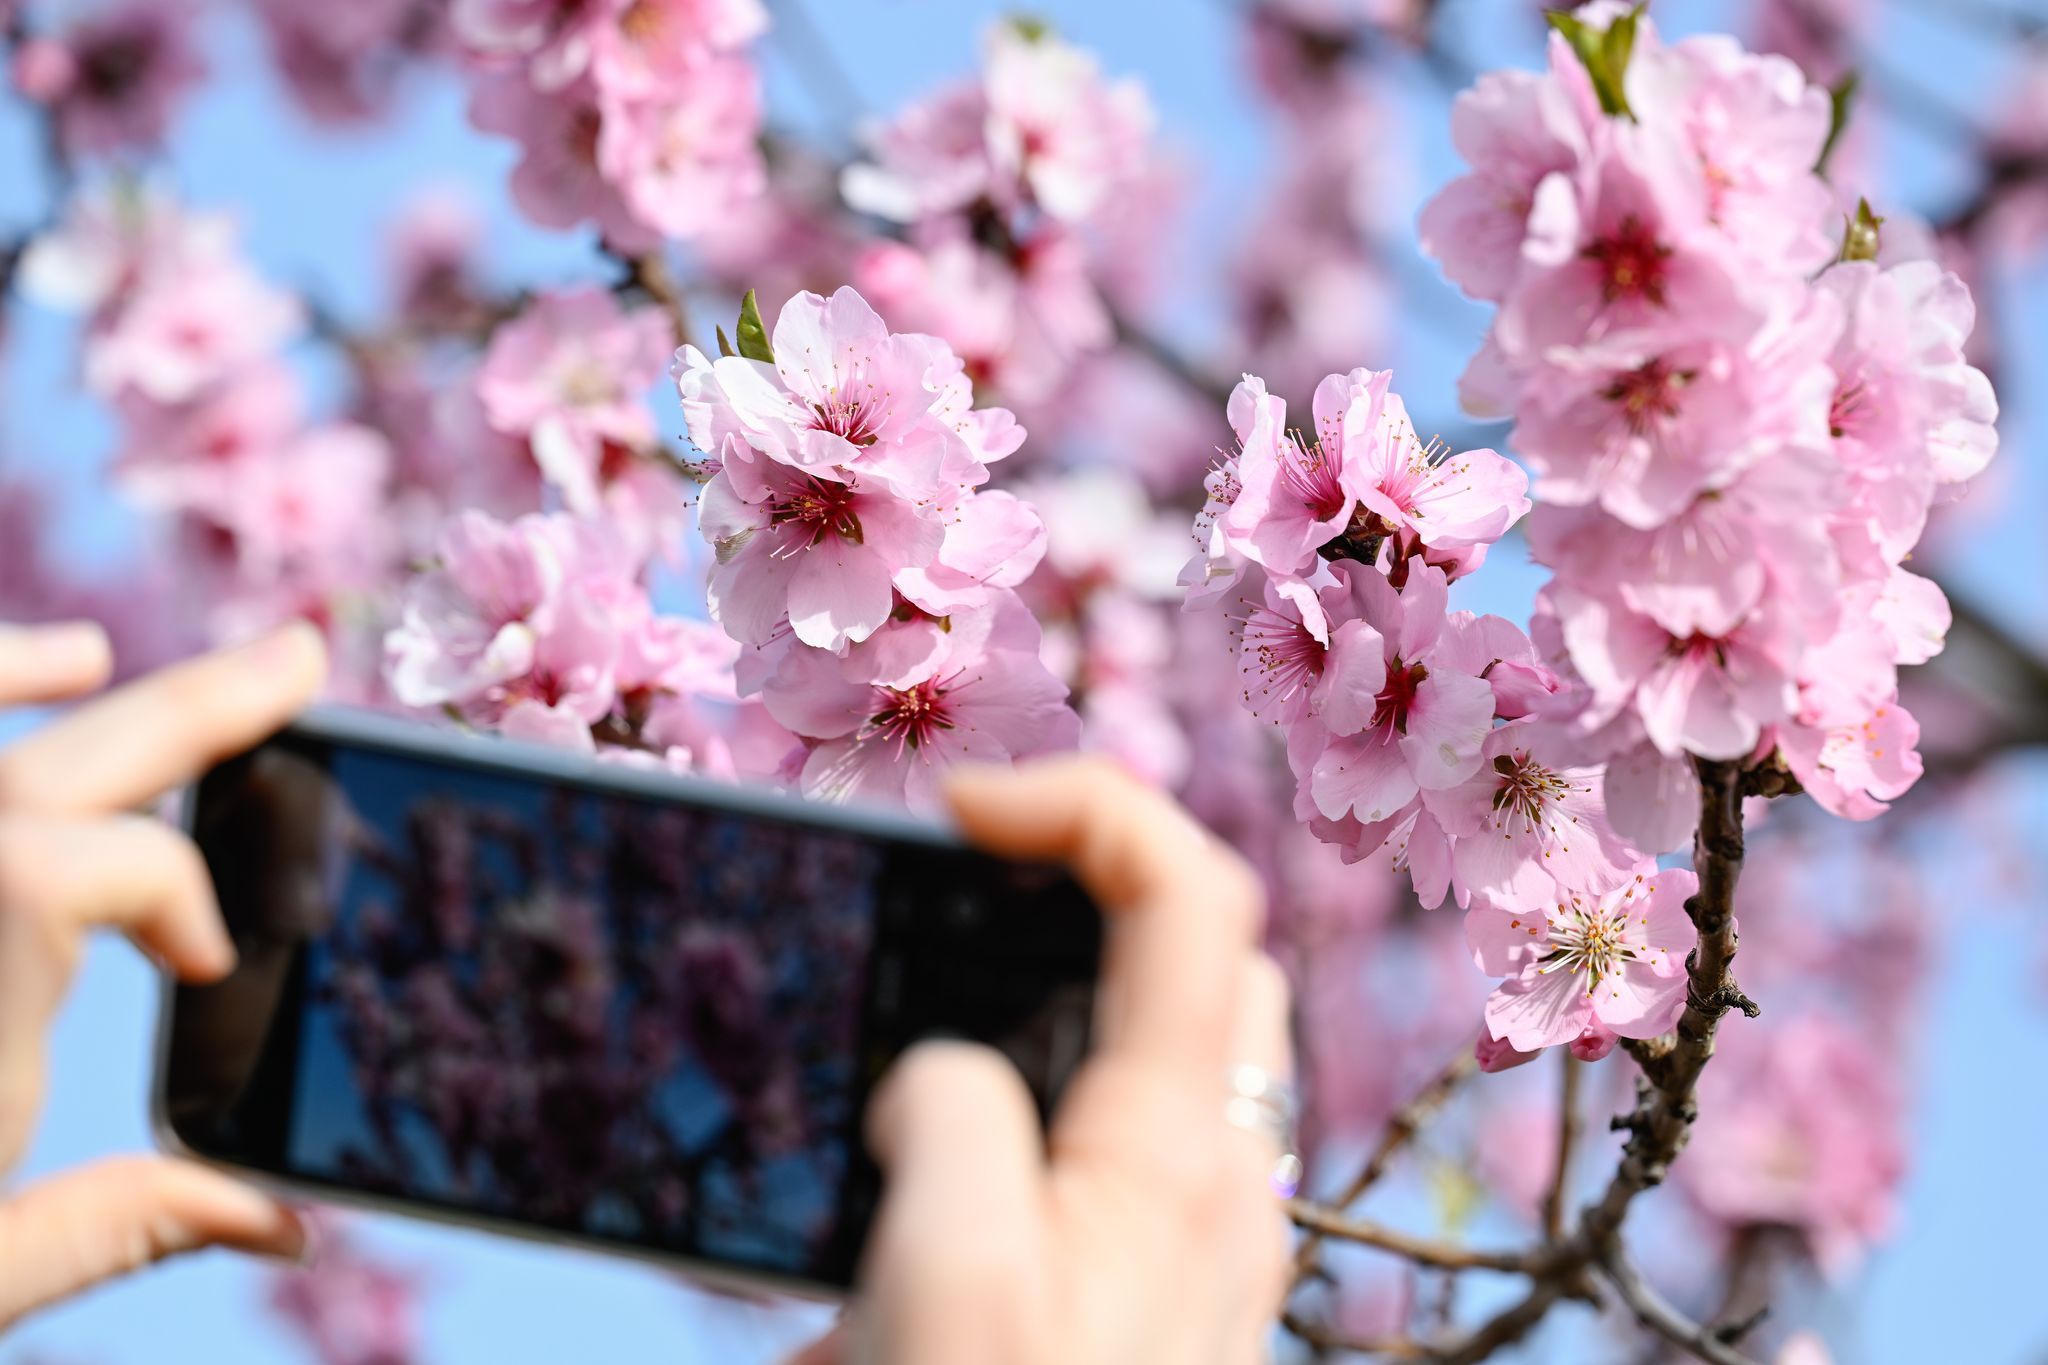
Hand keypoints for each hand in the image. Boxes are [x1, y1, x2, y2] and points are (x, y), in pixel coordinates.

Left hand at [0, 620, 327, 1330]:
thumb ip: (116, 1223)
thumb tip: (285, 1222)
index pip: (114, 867)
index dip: (185, 902)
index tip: (201, 968)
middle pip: (65, 764)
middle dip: (202, 703)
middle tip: (297, 656)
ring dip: (67, 689)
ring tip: (139, 660)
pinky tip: (51, 664)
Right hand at [794, 756, 1292, 1364]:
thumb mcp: (946, 1283)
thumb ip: (949, 1117)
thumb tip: (937, 1069)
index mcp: (1176, 1151)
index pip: (1189, 891)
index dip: (1084, 800)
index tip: (960, 805)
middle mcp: (1220, 1185)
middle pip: (1206, 950)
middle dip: (1097, 874)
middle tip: (967, 883)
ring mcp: (1203, 1244)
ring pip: (1183, 1044)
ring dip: (1088, 977)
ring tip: (949, 996)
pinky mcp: (1163, 1298)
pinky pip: (1143, 1142)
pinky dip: (1071, 1085)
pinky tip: (963, 1151)